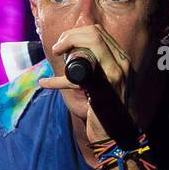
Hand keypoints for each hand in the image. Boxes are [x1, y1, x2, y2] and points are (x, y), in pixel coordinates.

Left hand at [37, 24, 131, 142]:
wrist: (115, 137)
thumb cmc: (105, 110)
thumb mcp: (106, 83)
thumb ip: (98, 67)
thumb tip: (75, 53)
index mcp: (122, 59)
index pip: (98, 32)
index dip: (76, 32)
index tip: (63, 43)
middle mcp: (123, 64)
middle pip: (94, 34)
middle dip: (69, 36)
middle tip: (57, 49)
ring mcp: (116, 76)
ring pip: (91, 43)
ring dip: (67, 45)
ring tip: (54, 56)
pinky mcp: (105, 90)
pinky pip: (78, 77)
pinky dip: (57, 80)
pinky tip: (45, 83)